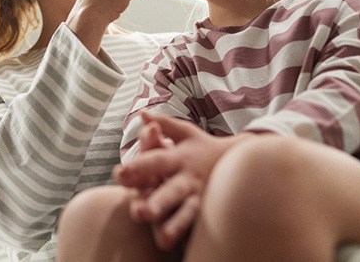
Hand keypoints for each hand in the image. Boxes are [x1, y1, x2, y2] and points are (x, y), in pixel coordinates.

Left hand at [114, 112, 238, 249]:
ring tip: (161, 240)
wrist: (239, 161)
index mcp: (178, 157)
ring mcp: (198, 198)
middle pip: (171, 191)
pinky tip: (171, 245)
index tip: (120, 173)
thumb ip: (163, 124)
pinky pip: (195, 226)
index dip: (139, 166)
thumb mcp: (185, 131)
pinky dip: (186, 235)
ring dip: (173, 225)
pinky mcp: (206, 213)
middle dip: (156, 202)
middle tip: (137, 211)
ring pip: (186, 213)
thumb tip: (141, 114)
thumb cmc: (201, 146)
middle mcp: (187, 179)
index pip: (156, 161)